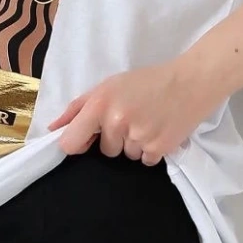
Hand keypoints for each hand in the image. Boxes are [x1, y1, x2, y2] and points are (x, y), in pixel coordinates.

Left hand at [45, 58, 221, 163]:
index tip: (87, 140)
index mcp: (99, 104)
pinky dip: (150, 150)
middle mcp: (116, 122)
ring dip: (134, 144)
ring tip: (149, 121)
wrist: (190, 82)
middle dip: (115, 138)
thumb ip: (77, 108)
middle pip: (104, 150)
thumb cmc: (147, 81)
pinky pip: (144, 160)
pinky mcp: (159, 149)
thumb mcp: (108, 85)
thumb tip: (52, 129)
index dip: (78, 143)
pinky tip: (159, 130)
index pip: (70, 142)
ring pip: (126, 156)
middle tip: (132, 117)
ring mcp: (138, 137)